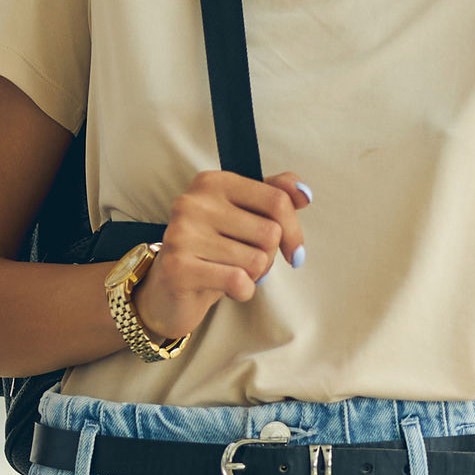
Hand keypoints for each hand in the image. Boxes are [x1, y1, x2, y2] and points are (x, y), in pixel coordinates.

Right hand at [136, 170, 311, 339]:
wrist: (169, 289)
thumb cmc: (213, 249)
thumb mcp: (243, 215)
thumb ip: (275, 195)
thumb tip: (305, 193)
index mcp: (212, 182)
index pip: (277, 200)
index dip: (294, 230)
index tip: (294, 250)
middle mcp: (193, 202)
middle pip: (270, 233)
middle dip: (269, 256)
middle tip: (246, 262)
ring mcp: (182, 234)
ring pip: (257, 260)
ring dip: (254, 275)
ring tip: (231, 272)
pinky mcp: (178, 268)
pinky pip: (238, 281)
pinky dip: (243, 292)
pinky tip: (227, 289)